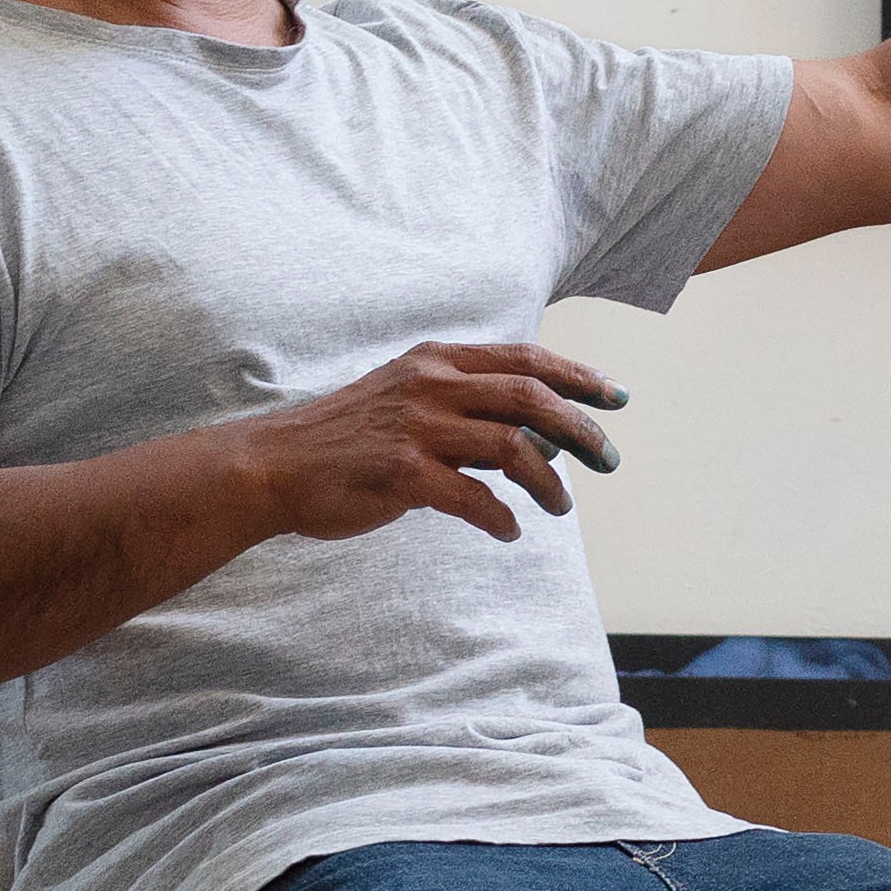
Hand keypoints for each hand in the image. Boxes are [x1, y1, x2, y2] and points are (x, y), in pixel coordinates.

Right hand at [227, 340, 623, 546]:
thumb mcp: (408, 400)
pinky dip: (501, 518)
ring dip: (550, 483)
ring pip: (514, 448)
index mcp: (436, 360)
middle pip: (531, 398)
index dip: (578, 376)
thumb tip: (539, 439)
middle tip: (609, 460)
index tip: (616, 397)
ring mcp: (417, 428)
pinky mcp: (403, 474)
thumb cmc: (348, 438)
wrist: (275, 464)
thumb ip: (467, 410)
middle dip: (582, 429)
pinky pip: (474, 498)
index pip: (525, 359)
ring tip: (561, 509)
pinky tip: (509, 531)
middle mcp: (431, 385)